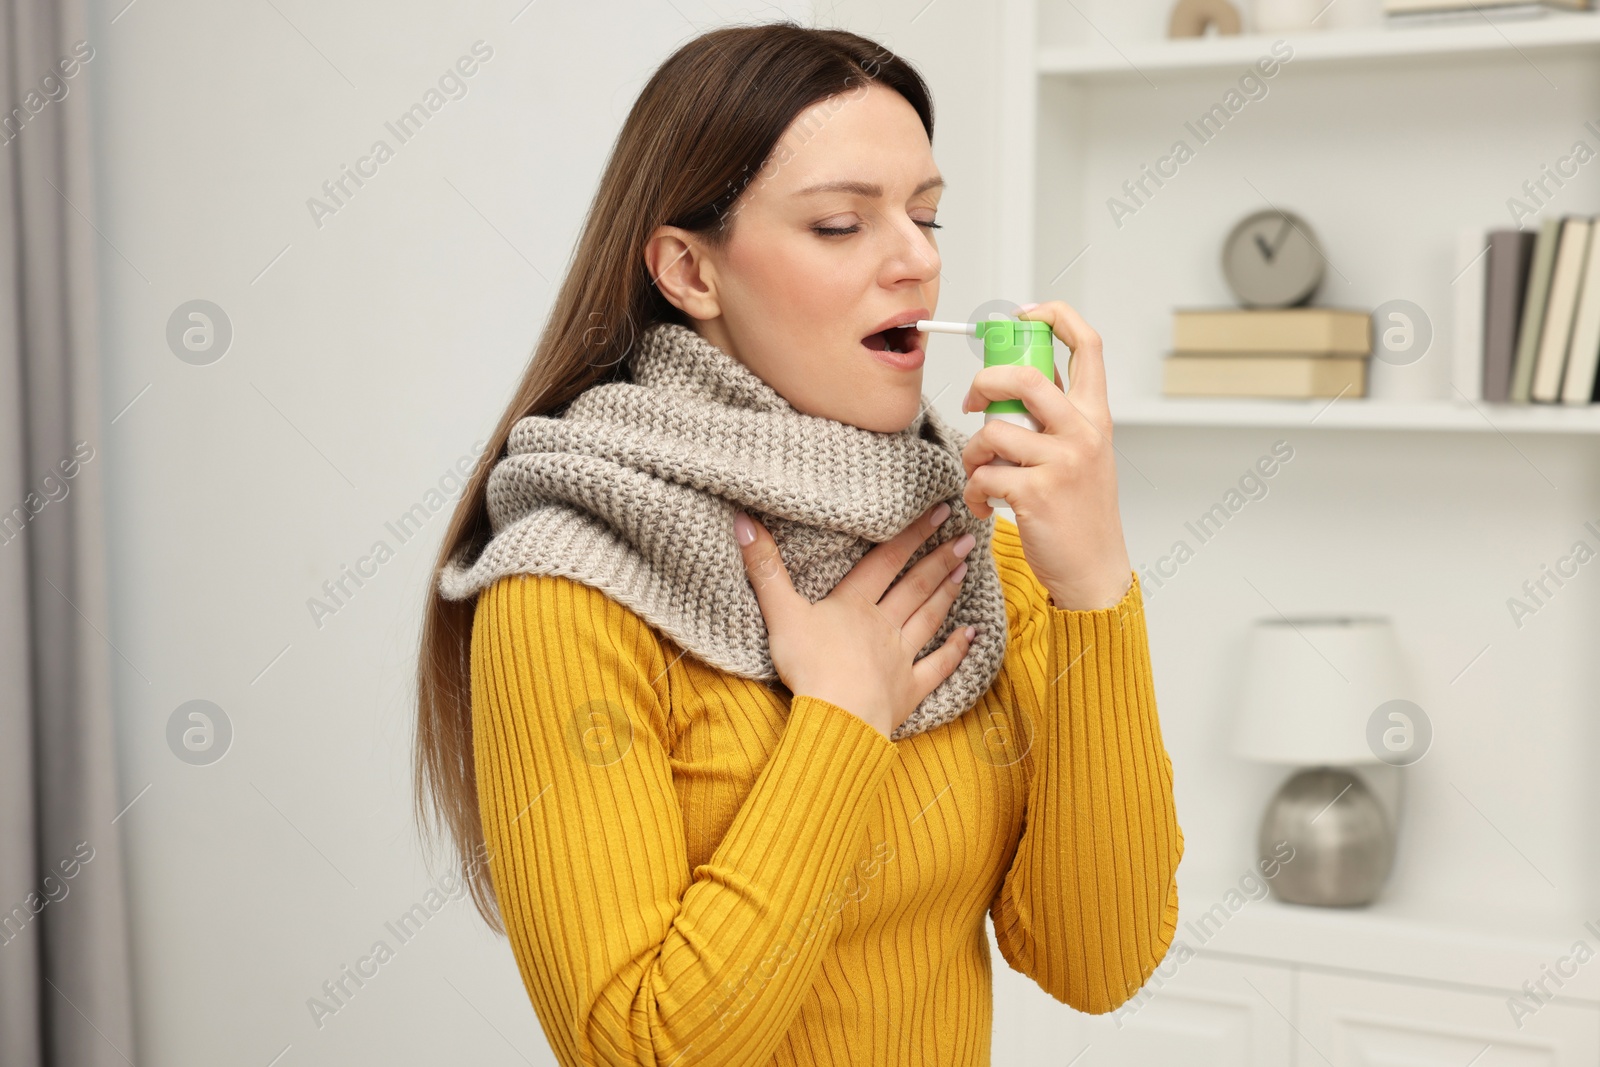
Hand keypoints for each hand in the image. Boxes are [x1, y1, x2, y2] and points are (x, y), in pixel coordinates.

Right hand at [732, 504, 977, 739]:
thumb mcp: (780, 614)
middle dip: (940, 559)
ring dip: (947, 594)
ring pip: (928, 618)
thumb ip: (765, 569)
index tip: (939, 512)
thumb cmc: (809, 666)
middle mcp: (883, 625)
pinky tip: (972, 635)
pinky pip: (938, 666)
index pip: (886, 561)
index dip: (912, 535)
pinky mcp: (908, 690)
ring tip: (965, 571)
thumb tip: (743, 522)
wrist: (838, 718)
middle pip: (914, 586)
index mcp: (854, 605)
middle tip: (966, 537)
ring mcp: (899, 658)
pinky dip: (956, 650)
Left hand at [958, 300, 1132, 610]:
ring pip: (991, 431)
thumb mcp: (1083, 453)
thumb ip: (1056, 416)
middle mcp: (1083, 432)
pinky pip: (983, 475)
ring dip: (971, 453)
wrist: (1094, 569)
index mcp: (1095, 415)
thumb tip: (1014, 378)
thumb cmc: (1081, 511)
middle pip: (1022, 376)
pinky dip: (973, 491)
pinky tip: (985, 505)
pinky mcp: (1035, 493)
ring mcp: (1061, 462)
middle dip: (983, 382)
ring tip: (981, 473)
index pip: (1087, 345)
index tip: (1025, 315)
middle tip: (973, 402)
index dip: (1055, 316)